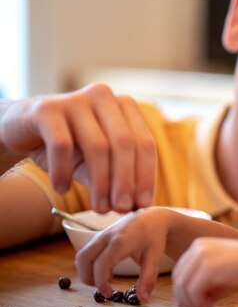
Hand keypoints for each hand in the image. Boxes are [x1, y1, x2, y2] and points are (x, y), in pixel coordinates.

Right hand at [0, 83, 155, 212]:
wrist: (23, 130)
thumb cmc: (70, 147)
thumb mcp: (98, 163)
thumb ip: (117, 178)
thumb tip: (137, 206)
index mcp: (125, 106)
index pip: (145, 143)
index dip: (146, 176)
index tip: (142, 205)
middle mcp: (104, 97)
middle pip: (125, 144)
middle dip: (125, 181)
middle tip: (122, 209)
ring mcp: (76, 99)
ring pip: (97, 146)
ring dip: (100, 183)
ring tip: (99, 208)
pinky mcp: (47, 108)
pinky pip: (62, 145)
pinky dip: (63, 171)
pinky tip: (62, 189)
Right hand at [75, 207, 169, 301]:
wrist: (153, 218)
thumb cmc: (154, 237)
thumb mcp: (154, 258)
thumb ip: (148, 279)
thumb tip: (142, 300)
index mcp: (120, 242)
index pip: (101, 265)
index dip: (101, 283)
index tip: (110, 294)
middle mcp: (107, 236)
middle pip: (84, 259)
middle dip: (88, 278)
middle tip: (102, 289)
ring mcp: (101, 234)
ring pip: (82, 255)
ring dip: (86, 271)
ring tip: (104, 280)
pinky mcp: (99, 235)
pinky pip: (86, 251)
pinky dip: (89, 264)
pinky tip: (105, 269)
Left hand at [172, 238, 237, 306]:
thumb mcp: (220, 273)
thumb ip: (202, 285)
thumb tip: (185, 304)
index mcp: (198, 245)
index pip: (180, 271)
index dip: (183, 290)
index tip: (193, 303)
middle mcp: (197, 248)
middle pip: (178, 278)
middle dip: (184, 298)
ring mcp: (201, 257)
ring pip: (183, 286)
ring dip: (191, 302)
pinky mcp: (207, 268)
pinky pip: (193, 291)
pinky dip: (199, 303)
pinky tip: (210, 305)